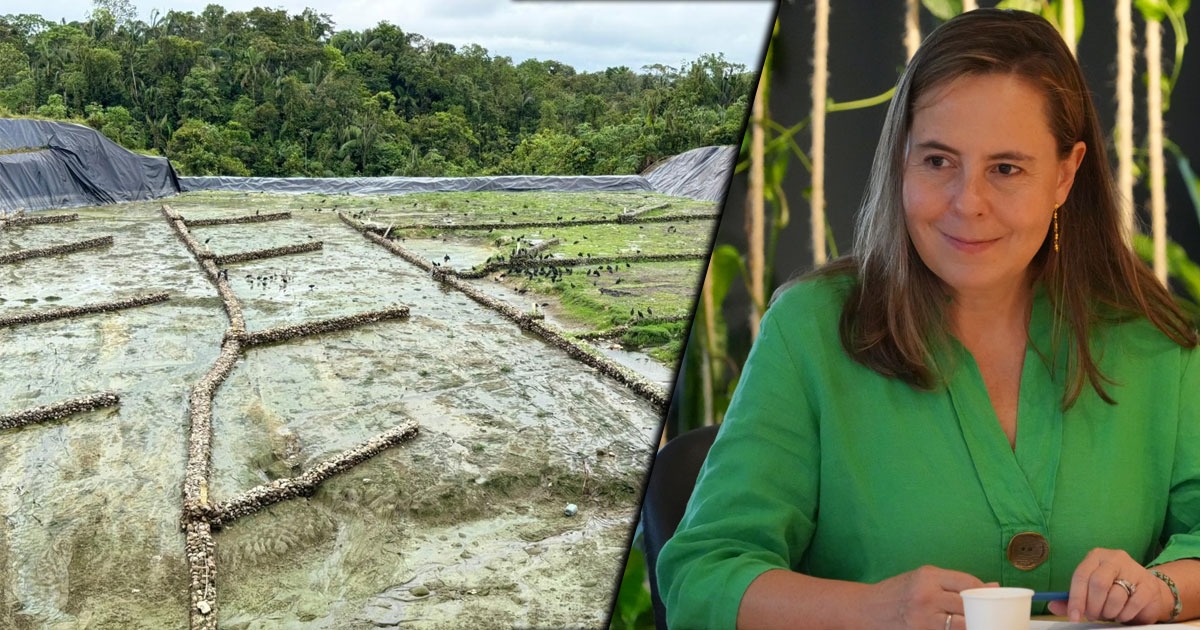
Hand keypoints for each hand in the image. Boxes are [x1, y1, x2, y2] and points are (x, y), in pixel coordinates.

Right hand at [863, 565, 994, 628]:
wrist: (867, 609)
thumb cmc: (897, 592)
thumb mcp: (922, 578)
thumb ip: (954, 582)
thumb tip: (992, 586)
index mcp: (927, 577)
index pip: (968, 583)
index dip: (984, 591)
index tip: (990, 597)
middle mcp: (926, 596)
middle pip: (968, 605)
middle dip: (981, 611)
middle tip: (989, 614)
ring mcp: (924, 619)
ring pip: (963, 625)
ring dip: (973, 625)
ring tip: (977, 623)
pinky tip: (957, 628)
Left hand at [1046, 548, 1172, 623]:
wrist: (1148, 591)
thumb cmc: (1114, 589)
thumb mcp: (1091, 591)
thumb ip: (1074, 598)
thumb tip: (1052, 605)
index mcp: (1096, 556)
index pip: (1081, 575)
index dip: (1076, 598)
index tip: (1074, 616)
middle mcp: (1115, 558)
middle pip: (1098, 584)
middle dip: (1093, 606)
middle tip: (1093, 615)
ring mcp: (1134, 570)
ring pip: (1115, 596)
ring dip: (1109, 612)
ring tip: (1109, 613)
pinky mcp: (1149, 585)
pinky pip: (1133, 604)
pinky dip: (1125, 614)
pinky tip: (1123, 614)